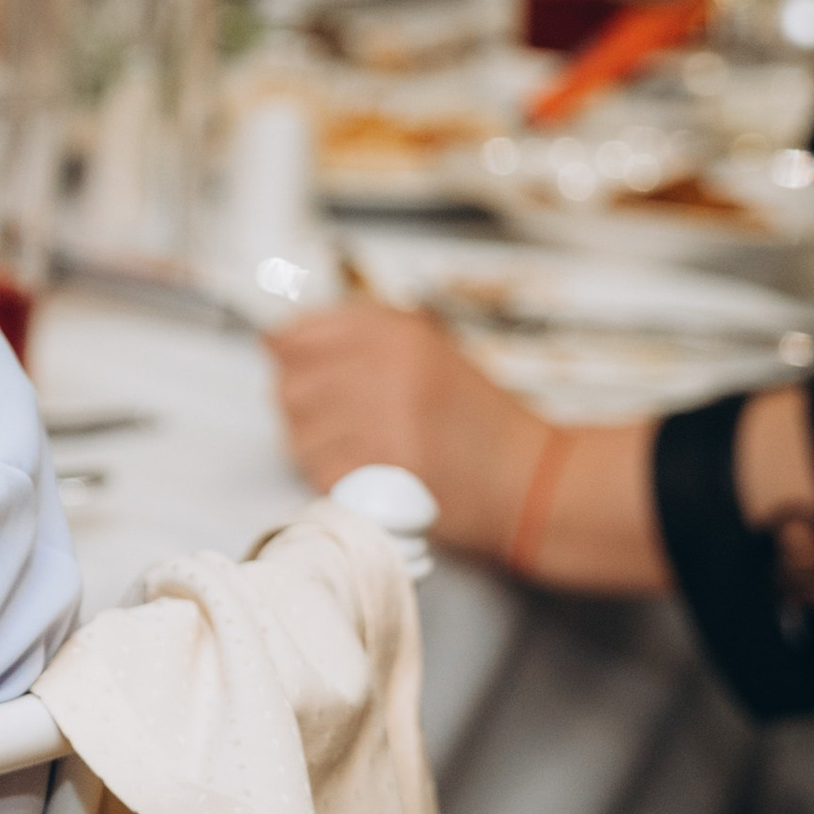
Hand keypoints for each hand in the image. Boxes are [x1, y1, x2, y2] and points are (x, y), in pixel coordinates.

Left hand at [266, 302, 548, 565]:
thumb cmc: (480, 424)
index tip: (287, 366)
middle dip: (299, 409)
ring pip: (302, 435)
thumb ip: (360, 344)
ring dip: (316, 450)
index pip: (299, 335)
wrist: (534, 480)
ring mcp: (387, 418)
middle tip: (329, 424)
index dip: (286, 355)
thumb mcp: (427, 357)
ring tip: (355, 453)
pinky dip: (337, 480)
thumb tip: (279, 342)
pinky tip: (367, 477)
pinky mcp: (388, 469)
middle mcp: (387, 367)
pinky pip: (326, 473)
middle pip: (292, 386)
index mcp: (395, 334)